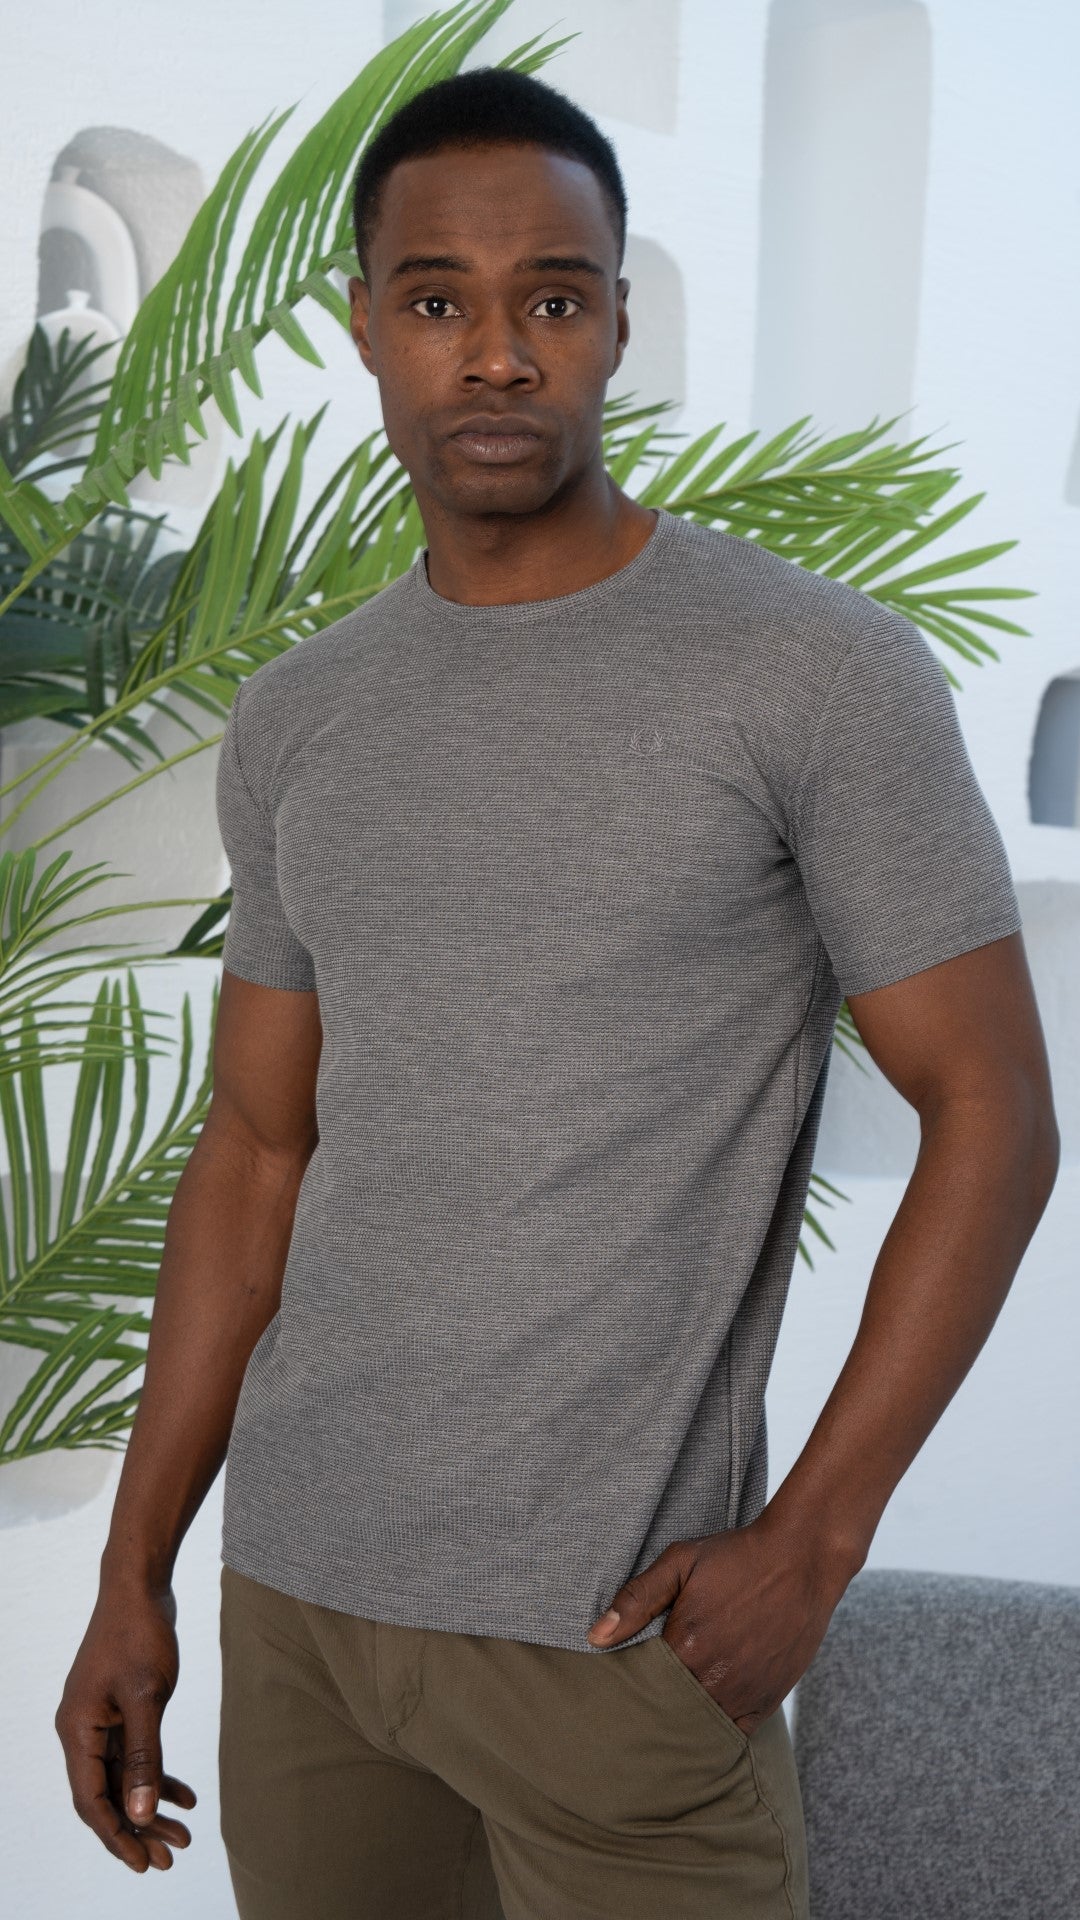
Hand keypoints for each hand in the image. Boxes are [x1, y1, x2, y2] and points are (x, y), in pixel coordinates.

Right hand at [54, 1578, 196, 1871]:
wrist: (138, 1586)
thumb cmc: (140, 1635)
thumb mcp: (147, 1698)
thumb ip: (144, 1756)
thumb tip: (142, 1814)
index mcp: (77, 1730)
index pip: (92, 1800)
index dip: (117, 1835)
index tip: (144, 1863)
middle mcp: (81, 1730)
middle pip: (106, 1795)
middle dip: (137, 1829)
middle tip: (171, 1858)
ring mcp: (99, 1720)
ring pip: (122, 1778)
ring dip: (151, 1805)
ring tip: (185, 1834)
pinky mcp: (118, 1710)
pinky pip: (133, 1755)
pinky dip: (157, 1775)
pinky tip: (185, 1794)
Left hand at [586, 1512, 856, 1733]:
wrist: (801, 1559)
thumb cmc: (738, 1556)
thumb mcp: (681, 1561)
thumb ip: (636, 1599)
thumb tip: (595, 1638)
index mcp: (686, 1645)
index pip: (643, 1686)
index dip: (629, 1689)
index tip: (617, 1691)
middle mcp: (715, 1677)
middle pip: (669, 1712)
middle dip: (652, 1711)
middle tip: (635, 1713)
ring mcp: (744, 1692)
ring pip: (701, 1726)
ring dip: (683, 1723)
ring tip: (664, 1720)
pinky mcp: (768, 1699)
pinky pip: (735, 1733)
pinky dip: (717, 1731)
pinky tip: (702, 1723)